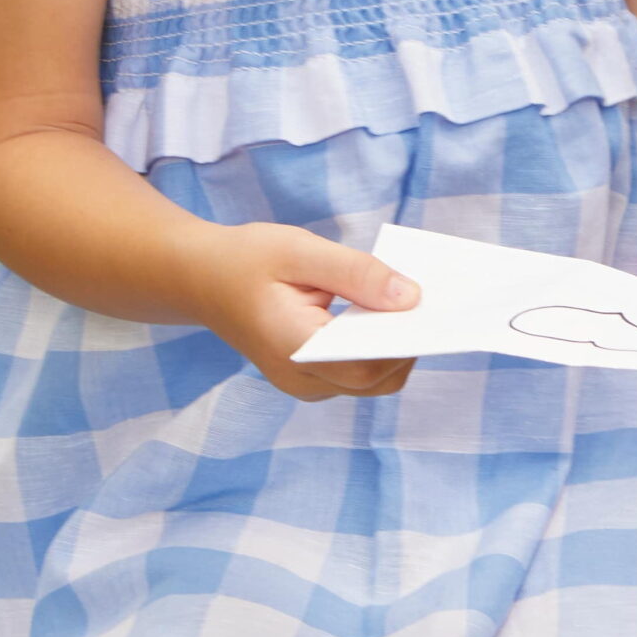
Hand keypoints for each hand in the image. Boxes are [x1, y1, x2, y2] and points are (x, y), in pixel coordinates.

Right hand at [194, 226, 419, 401]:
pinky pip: (359, 371)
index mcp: (293, 348)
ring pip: (373, 380)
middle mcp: (301, 380)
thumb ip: (356, 273)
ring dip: (397, 346)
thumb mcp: (300, 251)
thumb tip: (412, 297)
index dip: (407, 343)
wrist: (201, 278)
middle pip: (378, 378)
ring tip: (410, 303)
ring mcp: (305, 385)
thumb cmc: (247, 259)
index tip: (435, 311)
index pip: (367, 366)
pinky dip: (379, 346)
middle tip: (432, 301)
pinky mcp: (312, 378)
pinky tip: (385, 312)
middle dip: (410, 343)